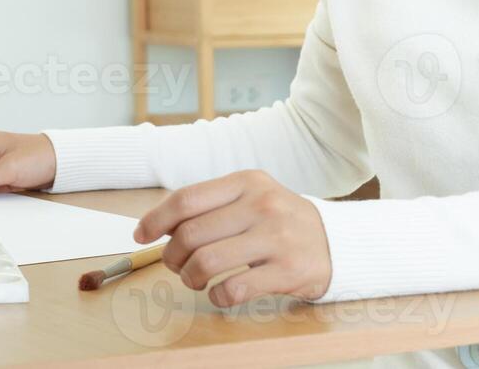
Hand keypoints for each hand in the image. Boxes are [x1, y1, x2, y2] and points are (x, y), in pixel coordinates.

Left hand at [133, 169, 331, 306]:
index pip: (186, 199)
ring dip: (190, 277)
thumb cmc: (280, 220)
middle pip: (191, 234)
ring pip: (207, 261)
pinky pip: (235, 288)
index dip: (156, 219)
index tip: (141, 235)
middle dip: (171, 255)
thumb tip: (159, 224)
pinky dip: (217, 296)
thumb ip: (211, 205)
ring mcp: (277, 237)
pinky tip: (219, 293)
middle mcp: (261, 205)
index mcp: (246, 182)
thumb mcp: (251, 197)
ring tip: (194, 279)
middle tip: (174, 264)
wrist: (337, 241)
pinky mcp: (289, 270)